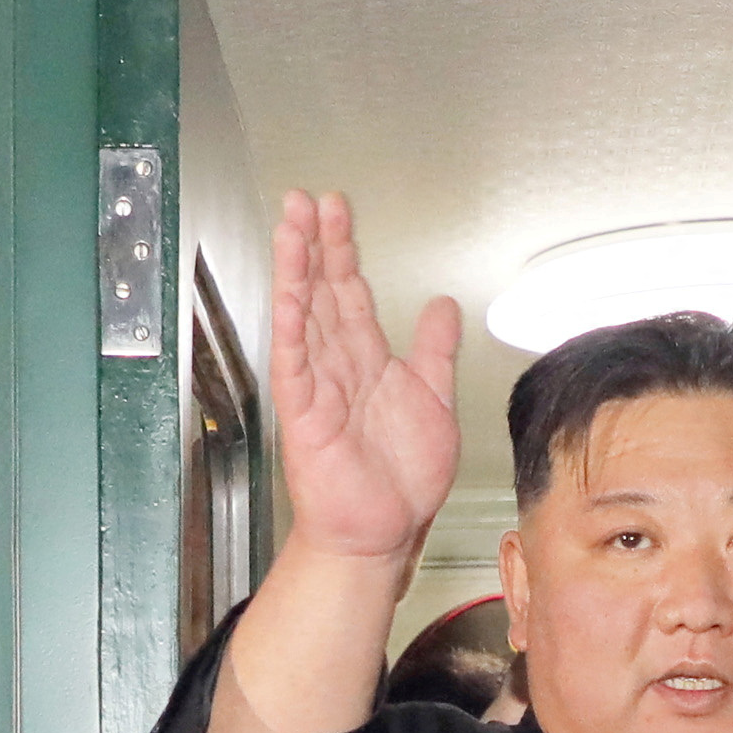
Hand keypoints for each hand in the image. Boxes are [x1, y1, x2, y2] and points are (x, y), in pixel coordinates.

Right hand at [211, 192, 461, 732]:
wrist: (386, 533)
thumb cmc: (402, 479)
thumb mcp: (434, 400)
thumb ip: (434, 351)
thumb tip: (442, 306)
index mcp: (367, 361)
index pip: (350, 292)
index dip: (343, 250)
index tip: (337, 210)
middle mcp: (338, 367)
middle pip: (322, 292)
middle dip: (315, 244)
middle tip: (306, 198)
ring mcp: (319, 387)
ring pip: (305, 315)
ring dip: (297, 269)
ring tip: (291, 224)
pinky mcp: (306, 414)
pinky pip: (296, 361)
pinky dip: (292, 324)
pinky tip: (289, 290)